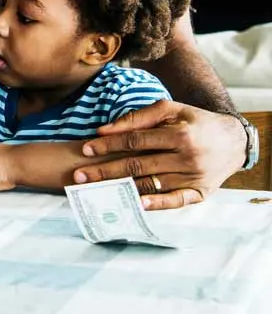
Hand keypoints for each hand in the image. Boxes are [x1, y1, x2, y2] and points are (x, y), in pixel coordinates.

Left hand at [74, 100, 246, 209]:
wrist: (234, 140)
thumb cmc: (195, 121)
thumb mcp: (171, 109)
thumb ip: (138, 117)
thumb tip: (104, 130)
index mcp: (179, 135)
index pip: (135, 141)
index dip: (108, 144)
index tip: (86, 149)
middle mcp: (187, 157)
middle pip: (137, 165)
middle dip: (105, 170)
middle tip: (79, 176)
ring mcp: (194, 177)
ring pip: (151, 184)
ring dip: (121, 188)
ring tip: (96, 191)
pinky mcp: (200, 193)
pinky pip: (175, 201)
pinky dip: (156, 204)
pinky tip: (135, 204)